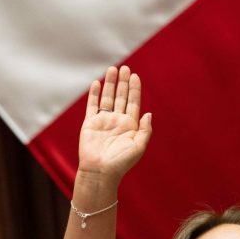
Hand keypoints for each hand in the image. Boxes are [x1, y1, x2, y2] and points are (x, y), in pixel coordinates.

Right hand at [77, 65, 152, 182]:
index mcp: (130, 126)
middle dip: (123, 83)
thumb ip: (145, 130)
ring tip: (112, 69)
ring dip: (110, 84)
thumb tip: (149, 113)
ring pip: (107, 98)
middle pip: (121, 97)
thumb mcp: (139, 147)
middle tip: (125, 68)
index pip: (133, 103)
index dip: (134, 89)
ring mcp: (104, 121)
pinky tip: (97, 83)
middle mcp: (117, 121)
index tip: (135, 76)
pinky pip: (92, 105)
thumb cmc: (121, 162)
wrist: (100, 171)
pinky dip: (94, 94)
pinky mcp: (90, 123)